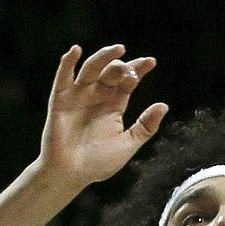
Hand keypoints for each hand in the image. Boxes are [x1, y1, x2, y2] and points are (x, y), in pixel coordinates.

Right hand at [39, 44, 167, 188]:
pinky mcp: (60, 100)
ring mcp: (78, 96)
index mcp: (114, 105)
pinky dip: (67, 63)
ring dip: (103, 57)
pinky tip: (75, 50)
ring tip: (117, 50)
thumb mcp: (127, 144)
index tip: (151, 62)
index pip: (127, 81)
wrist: (70, 175)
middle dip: (122, 66)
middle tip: (130, 67)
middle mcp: (97, 96)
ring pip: (91, 69)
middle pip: (111, 72)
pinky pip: (63, 78)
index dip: (138, 70)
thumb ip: (145, 127)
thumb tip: (164, 105)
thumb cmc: (97, 163)